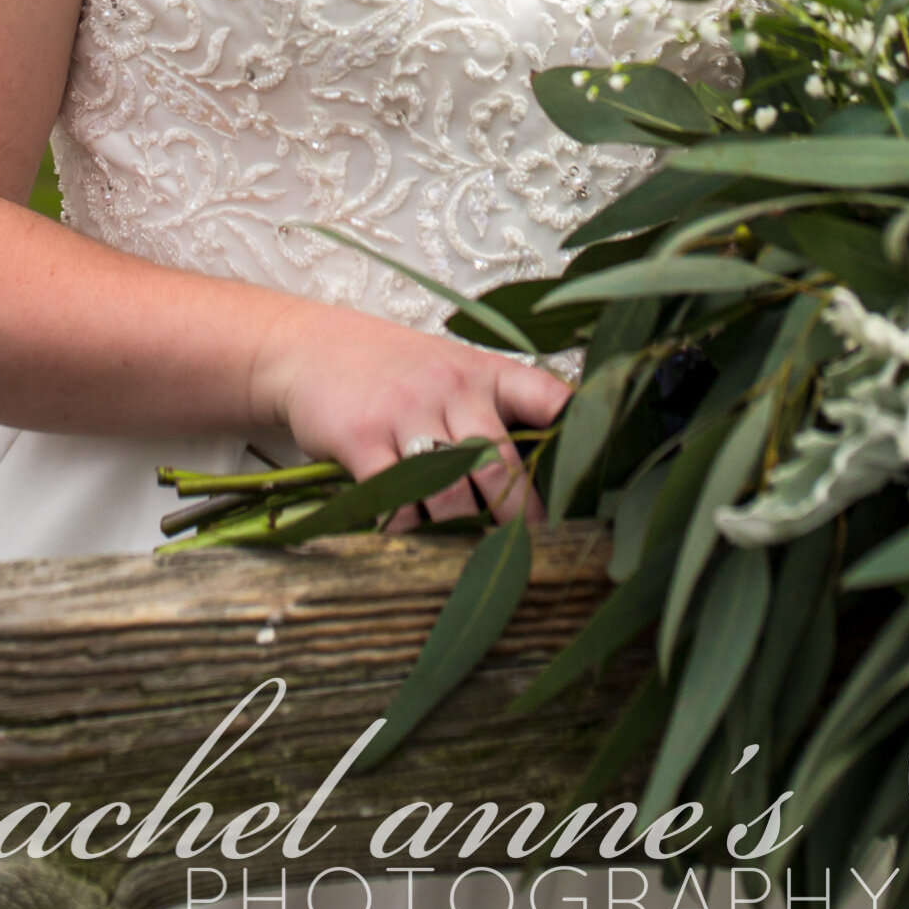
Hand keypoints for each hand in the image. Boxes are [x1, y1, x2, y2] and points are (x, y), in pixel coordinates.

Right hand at [248, 298, 575, 531]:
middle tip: (532, 556)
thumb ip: (500, 411)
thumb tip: (554, 471)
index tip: (595, 482)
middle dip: (518, 516)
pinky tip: (413, 544)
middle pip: (499, 462)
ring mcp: (404, 410)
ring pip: (449, 488)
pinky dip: (406, 528)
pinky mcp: (360, 436)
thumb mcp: (455, 372)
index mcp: (484, 373)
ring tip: (473, 562)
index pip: (546, 397)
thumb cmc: (397, 371)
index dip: (578, 435)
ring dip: (462, 531)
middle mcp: (449, 388)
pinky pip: (392, 496)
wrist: (313, 347)